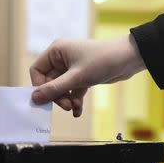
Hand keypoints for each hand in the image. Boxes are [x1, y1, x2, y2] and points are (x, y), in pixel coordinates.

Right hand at [29, 34, 145, 116]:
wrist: (129, 59)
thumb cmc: (102, 60)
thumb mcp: (76, 77)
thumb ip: (54, 89)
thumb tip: (34, 98)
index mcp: (56, 51)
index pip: (37, 71)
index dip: (39, 86)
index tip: (46, 99)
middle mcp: (61, 58)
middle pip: (48, 82)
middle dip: (57, 96)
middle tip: (66, 106)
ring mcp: (71, 68)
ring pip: (60, 89)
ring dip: (65, 100)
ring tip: (74, 107)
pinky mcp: (81, 76)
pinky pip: (72, 91)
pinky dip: (74, 100)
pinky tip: (78, 111)